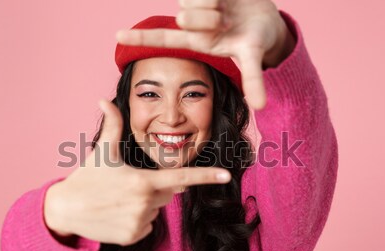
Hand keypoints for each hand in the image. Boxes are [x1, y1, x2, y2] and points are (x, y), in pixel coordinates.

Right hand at [44, 100, 230, 245]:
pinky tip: (117, 213)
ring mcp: (138, 223)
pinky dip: (137, 220)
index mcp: (142, 181)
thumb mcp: (101, 150)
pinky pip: (146, 226)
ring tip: (119, 199)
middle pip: (166, 193)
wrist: (65, 210)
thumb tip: (104, 99)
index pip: (181, 177)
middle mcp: (145, 204)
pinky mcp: (131, 237)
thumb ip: (112, 124)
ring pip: (156, 210)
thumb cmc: (86, 176)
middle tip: (128, 184)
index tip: (226, 175)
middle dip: (154, 187)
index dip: (205, 176)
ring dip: (145, 204)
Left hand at [116, 0, 294, 109]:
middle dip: (208, 19)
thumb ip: (253, 79)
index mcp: (197, 41)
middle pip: (185, 17)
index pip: (164, 39)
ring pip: (195, 0)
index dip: (141, 39)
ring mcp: (197, 3)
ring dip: (216, 3)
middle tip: (225, 22)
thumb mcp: (251, 57)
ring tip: (227, 8)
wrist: (267, 16)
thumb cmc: (255, 39)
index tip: (117, 36)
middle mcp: (191, 21)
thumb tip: (261, 106)